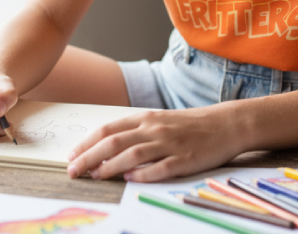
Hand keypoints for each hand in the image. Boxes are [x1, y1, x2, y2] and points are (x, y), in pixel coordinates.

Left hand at [65, 105, 245, 181]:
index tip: (71, 155)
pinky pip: (160, 168)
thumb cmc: (191, 125)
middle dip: (89, 156)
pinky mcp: (185, 159)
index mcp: (146, 118)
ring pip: (133, 154)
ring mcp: (170, 144)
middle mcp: (155, 128)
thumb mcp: (161, 121)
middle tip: (73, 170)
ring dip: (110, 166)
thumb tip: (108, 148)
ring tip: (96, 176)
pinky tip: (130, 179)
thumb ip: (137, 133)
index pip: (109, 129)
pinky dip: (143, 174)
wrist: (227, 124)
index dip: (87, 142)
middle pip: (114, 141)